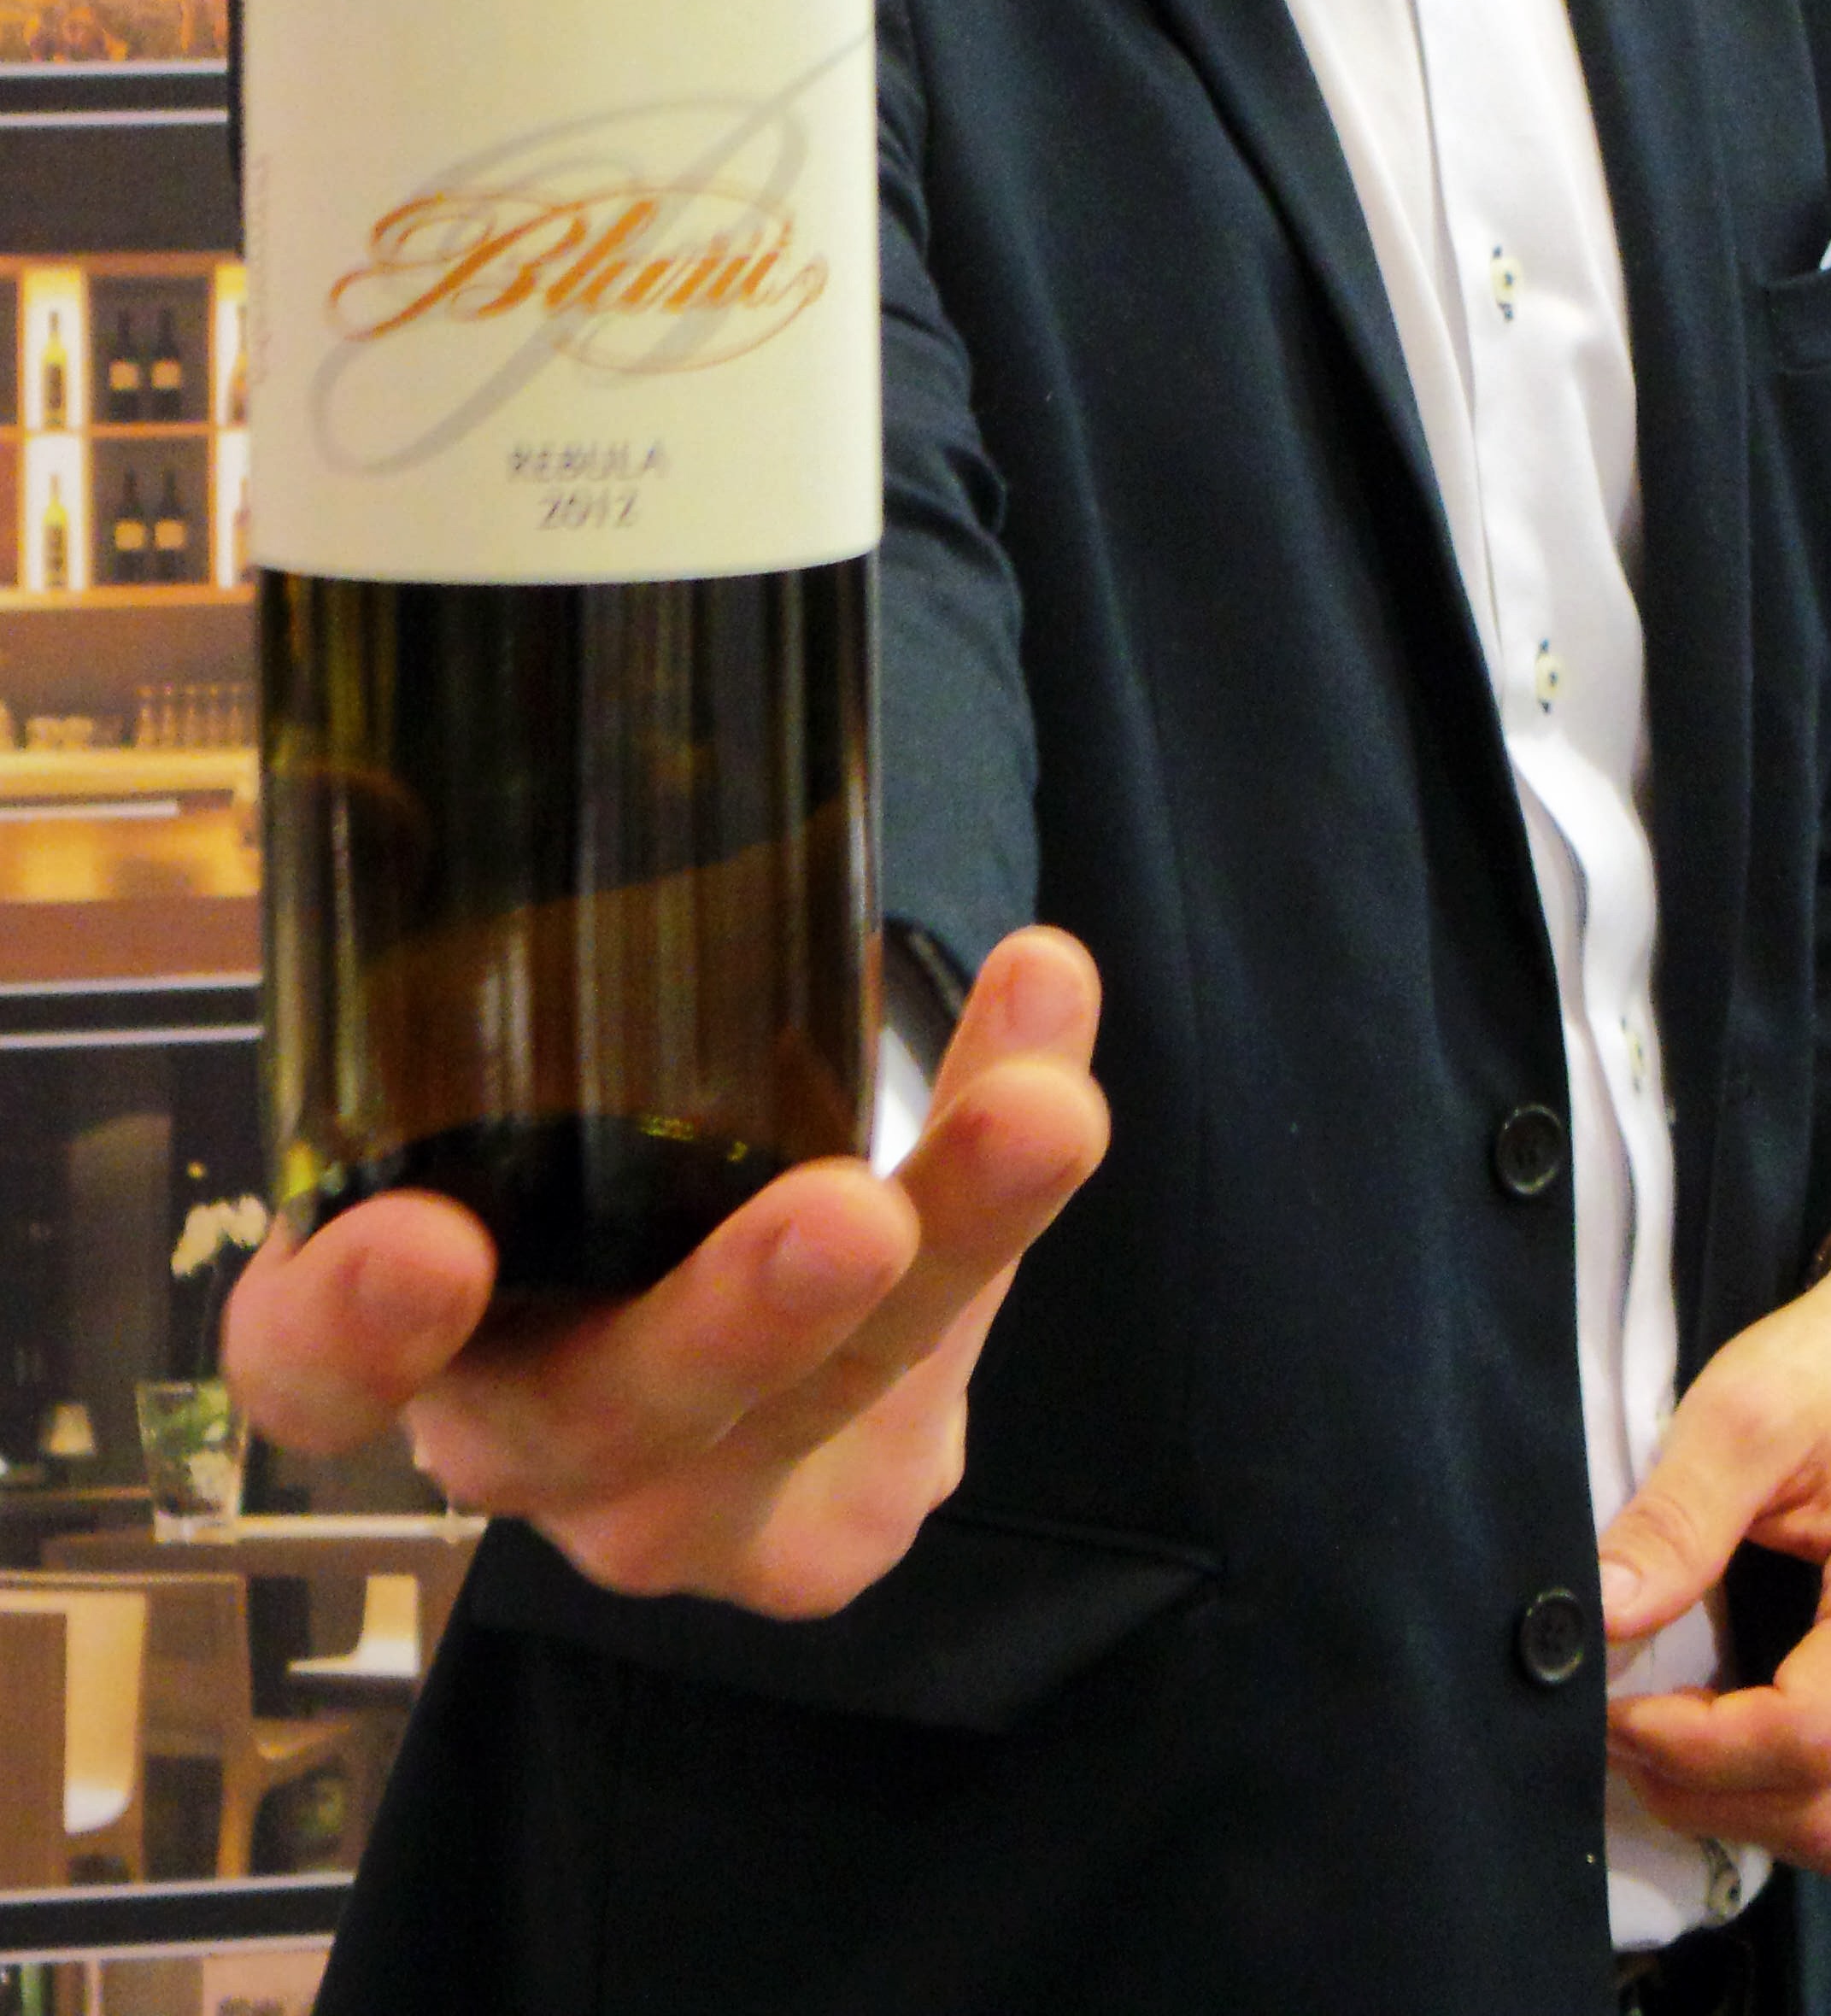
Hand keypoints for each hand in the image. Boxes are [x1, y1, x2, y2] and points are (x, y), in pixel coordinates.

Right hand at [224, 925, 1107, 1616]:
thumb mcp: (506, 1068)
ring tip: (1041, 1111)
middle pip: (616, 1416)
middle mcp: (530, 1448)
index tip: (425, 1246)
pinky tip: (1051, 1070)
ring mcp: (690, 1504)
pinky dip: (1009, 1203)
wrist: (694, 1319)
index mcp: (391, 1349)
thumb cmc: (563, 1161)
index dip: (354, 1331)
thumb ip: (516, 950)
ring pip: (829, 1397)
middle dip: (739, 1317)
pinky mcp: (836, 1519)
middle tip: (843, 1214)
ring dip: (951, 1242)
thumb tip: (466, 777)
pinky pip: (943, 1365)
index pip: (313, 1376)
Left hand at [1597, 1196, 1830, 1879]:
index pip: (1807, 1740)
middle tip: (1621, 1735)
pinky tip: (1738, 1750)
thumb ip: (1672, 1523)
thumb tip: (1598, 1621)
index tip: (1611, 1714)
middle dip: (1710, 1794)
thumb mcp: (1740, 1414)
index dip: (1693, 1751)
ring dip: (1755, 1816)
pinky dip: (1809, 1805)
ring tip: (1668, 1750)